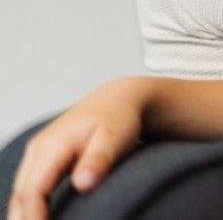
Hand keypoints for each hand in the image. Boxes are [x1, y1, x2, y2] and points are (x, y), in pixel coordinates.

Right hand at [7, 80, 145, 219]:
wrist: (116, 100)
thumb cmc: (118, 119)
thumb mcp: (114, 138)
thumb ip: (99, 160)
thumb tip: (83, 184)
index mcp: (52, 145)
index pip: (33, 189)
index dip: (34, 217)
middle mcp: (38, 149)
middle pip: (21, 194)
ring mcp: (37, 153)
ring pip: (20, 192)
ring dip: (22, 215)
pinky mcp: (41, 158)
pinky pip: (27, 187)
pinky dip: (27, 206)